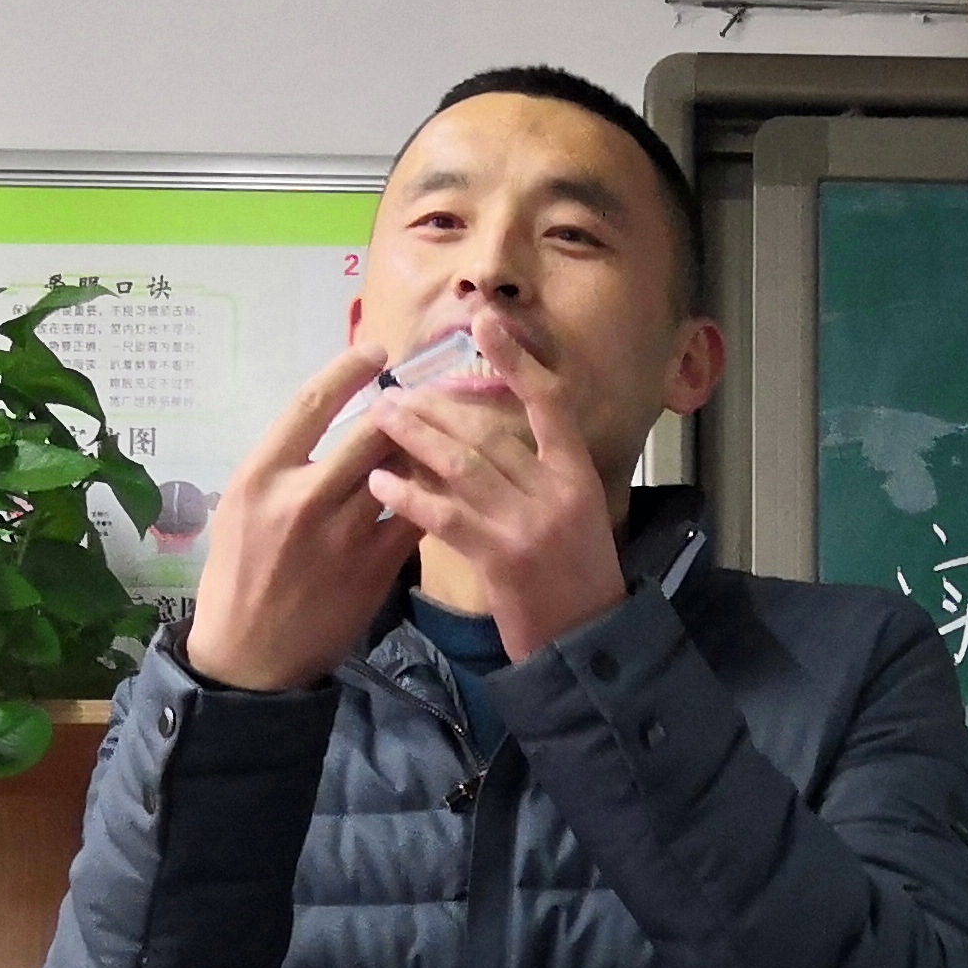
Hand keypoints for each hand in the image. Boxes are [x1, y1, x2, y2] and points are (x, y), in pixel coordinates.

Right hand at [177, 345, 408, 693]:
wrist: (249, 657)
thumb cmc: (237, 576)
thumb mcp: (238, 509)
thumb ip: (280, 466)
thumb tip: (323, 424)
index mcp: (260, 476)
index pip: (311, 404)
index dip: (349, 370)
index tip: (375, 353)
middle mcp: (302, 499)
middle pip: (371, 433)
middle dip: (403, 410)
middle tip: (421, 398)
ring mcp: (342, 536)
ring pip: (401, 473)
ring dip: (421, 452)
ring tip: (433, 439)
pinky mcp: (375, 569)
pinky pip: (414, 519)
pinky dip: (427, 499)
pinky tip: (436, 490)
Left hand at [359, 309, 629, 660]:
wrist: (589, 646)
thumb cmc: (575, 582)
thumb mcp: (575, 518)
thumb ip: (538, 477)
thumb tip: (482, 437)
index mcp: (579, 476)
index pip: (548, 402)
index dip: (516, 358)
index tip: (484, 320)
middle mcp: (558, 492)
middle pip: (489, 431)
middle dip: (436, 406)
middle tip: (394, 392)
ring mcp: (530, 525)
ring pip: (463, 465)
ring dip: (415, 437)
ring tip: (379, 418)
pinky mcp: (502, 559)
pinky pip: (446, 516)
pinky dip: (409, 496)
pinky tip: (380, 482)